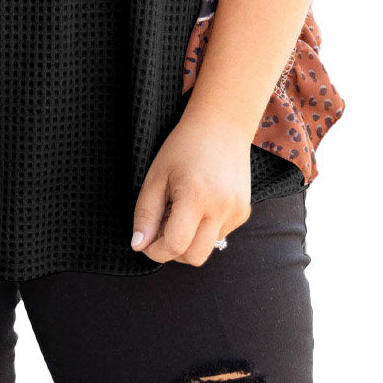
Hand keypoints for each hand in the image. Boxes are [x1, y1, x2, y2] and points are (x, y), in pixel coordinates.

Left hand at [130, 112, 252, 265]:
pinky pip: (220, 235)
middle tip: (162, 228)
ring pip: (207, 248)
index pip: (175, 245)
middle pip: (194, 257)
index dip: (155, 251)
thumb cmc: (184, 146)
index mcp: (196, 196)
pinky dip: (204, 230)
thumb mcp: (156, 175)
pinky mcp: (244, 212)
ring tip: (181, 210)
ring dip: (189, 240)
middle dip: (173, 251)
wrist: (221, 125)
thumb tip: (138, 245)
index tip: (145, 242)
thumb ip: (146, 213)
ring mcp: (237, 211)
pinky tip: (199, 204)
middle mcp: (221, 208)